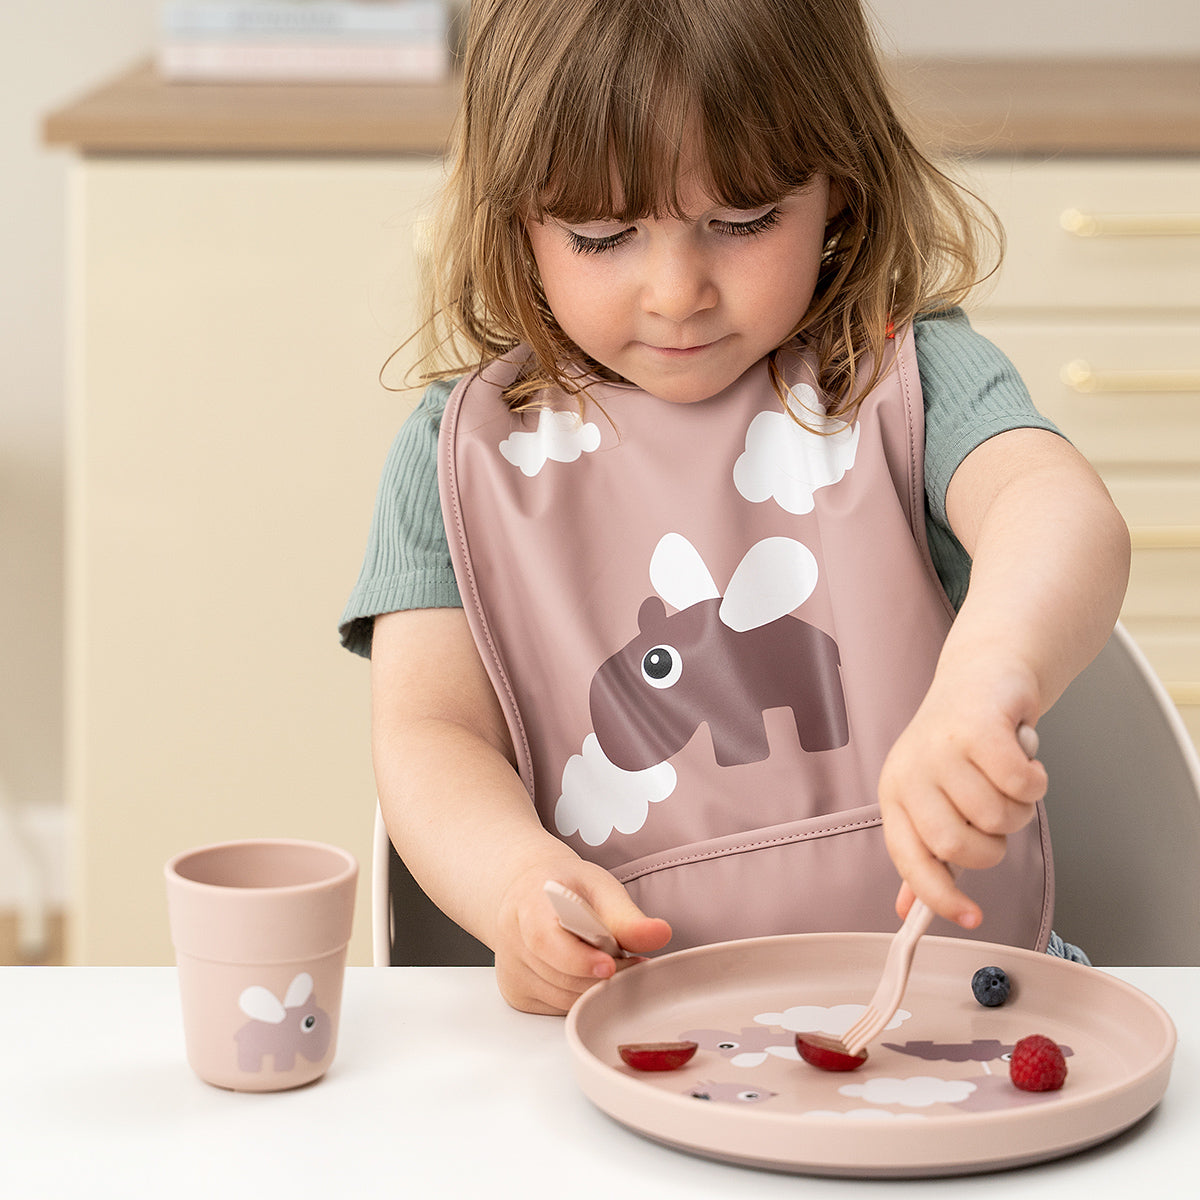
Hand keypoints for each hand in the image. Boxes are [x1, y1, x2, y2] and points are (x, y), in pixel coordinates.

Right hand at [493, 860, 671, 1014]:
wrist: (528, 892)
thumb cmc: (565, 886)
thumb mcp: (599, 887)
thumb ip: (627, 916)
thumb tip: (660, 934)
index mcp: (528, 903)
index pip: (545, 940)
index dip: (577, 958)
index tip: (610, 965)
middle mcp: (511, 939)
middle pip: (561, 975)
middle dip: (603, 974)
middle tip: (631, 960)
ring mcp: (511, 970)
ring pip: (563, 998)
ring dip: (595, 987)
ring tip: (610, 961)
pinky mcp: (517, 993)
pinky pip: (558, 1007)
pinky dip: (580, 996)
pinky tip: (588, 973)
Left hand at [877, 675, 1046, 929]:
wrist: (983, 675)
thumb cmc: (960, 744)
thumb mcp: (932, 796)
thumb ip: (926, 853)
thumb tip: (907, 911)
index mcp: (895, 795)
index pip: (910, 861)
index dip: (940, 898)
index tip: (973, 917)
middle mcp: (911, 773)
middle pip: (958, 848)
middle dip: (993, 846)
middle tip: (997, 818)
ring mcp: (942, 749)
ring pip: (998, 818)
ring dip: (1019, 809)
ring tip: (1009, 779)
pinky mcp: (978, 727)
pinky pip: (1022, 785)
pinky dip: (1035, 781)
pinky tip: (1025, 759)